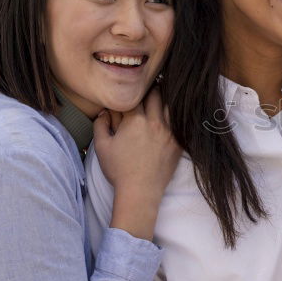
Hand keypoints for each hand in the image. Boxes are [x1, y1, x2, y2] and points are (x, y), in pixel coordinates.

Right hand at [95, 88, 181, 240]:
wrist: (140, 191)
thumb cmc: (119, 170)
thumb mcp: (101, 147)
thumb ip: (100, 125)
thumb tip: (104, 112)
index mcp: (134, 120)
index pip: (135, 95)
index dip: (132, 91)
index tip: (131, 90)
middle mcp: (154, 122)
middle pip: (156, 94)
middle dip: (151, 90)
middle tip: (148, 89)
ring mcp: (170, 132)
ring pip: (171, 105)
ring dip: (165, 100)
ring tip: (161, 99)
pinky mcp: (179, 143)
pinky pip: (182, 123)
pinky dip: (178, 116)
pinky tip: (175, 115)